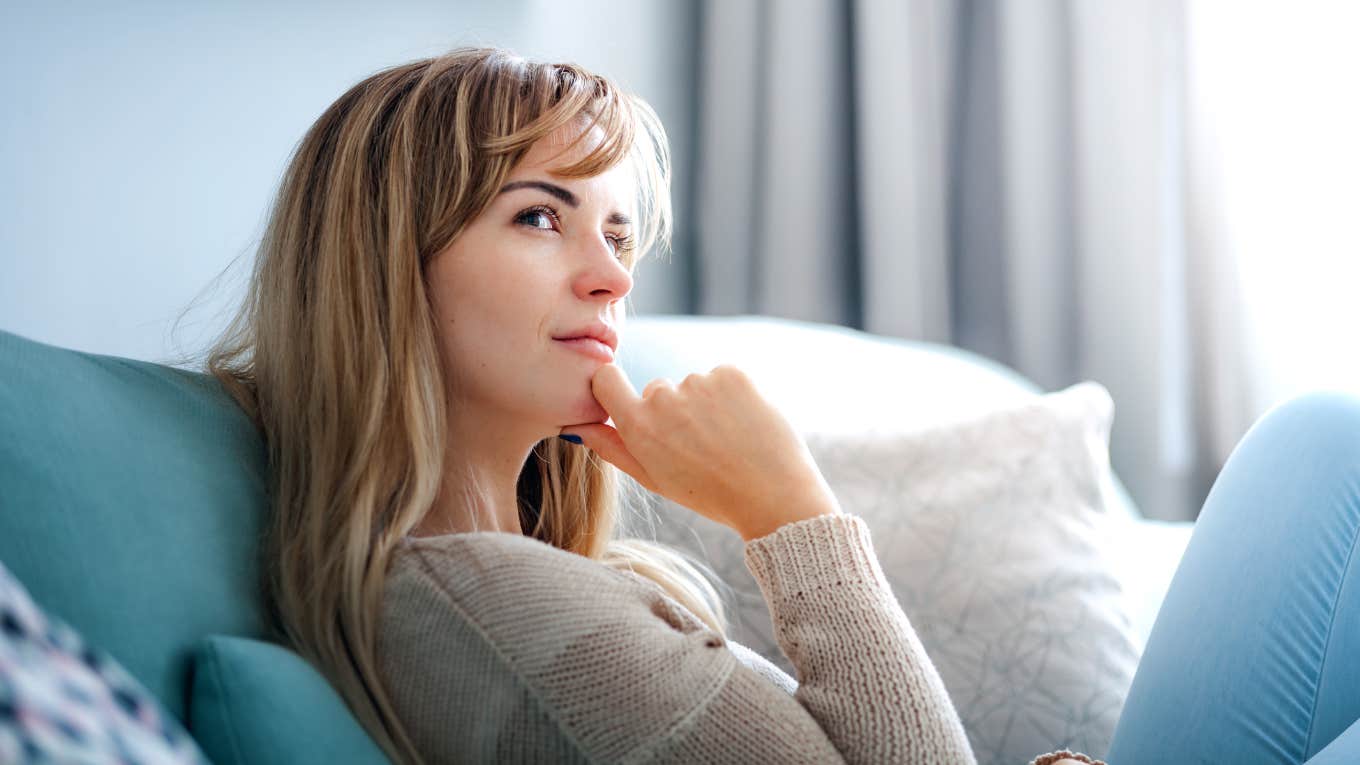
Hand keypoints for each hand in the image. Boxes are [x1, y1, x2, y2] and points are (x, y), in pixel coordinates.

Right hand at [559, 363, 840, 540]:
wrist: (773, 496)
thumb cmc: (710, 494)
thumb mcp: (655, 479)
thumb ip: (613, 449)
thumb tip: (579, 426)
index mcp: (639, 426)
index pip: (605, 379)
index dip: (612, 386)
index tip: (626, 398)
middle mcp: (664, 399)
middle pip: (656, 390)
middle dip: (672, 412)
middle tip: (700, 447)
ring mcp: (699, 382)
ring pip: (693, 386)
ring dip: (705, 405)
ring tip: (727, 441)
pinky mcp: (732, 374)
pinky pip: (721, 378)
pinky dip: (731, 397)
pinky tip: (743, 426)